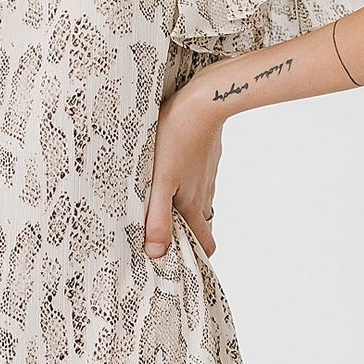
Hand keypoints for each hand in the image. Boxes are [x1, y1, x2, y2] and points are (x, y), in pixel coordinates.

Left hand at [143, 79, 222, 260]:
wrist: (204, 101)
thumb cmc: (176, 139)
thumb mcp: (160, 182)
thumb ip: (158, 218)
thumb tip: (156, 253)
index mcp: (193, 205)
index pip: (205, 243)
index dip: (196, 256)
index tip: (180, 262)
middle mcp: (204, 194)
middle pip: (200, 225)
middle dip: (187, 235)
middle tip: (165, 236)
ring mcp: (207, 174)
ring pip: (199, 201)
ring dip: (184, 209)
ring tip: (162, 206)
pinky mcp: (205, 156)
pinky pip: (197, 178)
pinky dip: (187, 185)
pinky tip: (171, 173)